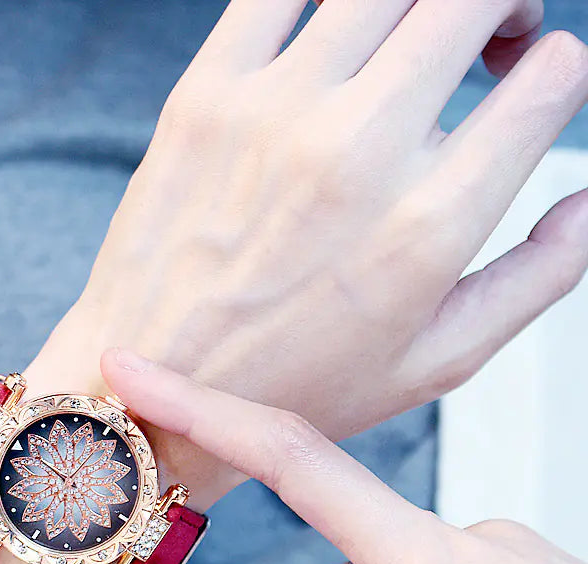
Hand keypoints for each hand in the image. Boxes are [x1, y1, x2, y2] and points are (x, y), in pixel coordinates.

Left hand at [27, 0, 587, 505]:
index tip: (531, 88)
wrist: (159, 382)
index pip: (547, 81)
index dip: (557, 71)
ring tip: (420, 32)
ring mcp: (273, 114)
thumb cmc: (291, 382)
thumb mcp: (434, 363)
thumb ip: (537, 279)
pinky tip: (339, 30)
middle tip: (496, 36)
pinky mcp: (205, 95)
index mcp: (427, 227)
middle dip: (506, 4)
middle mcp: (356, 155)